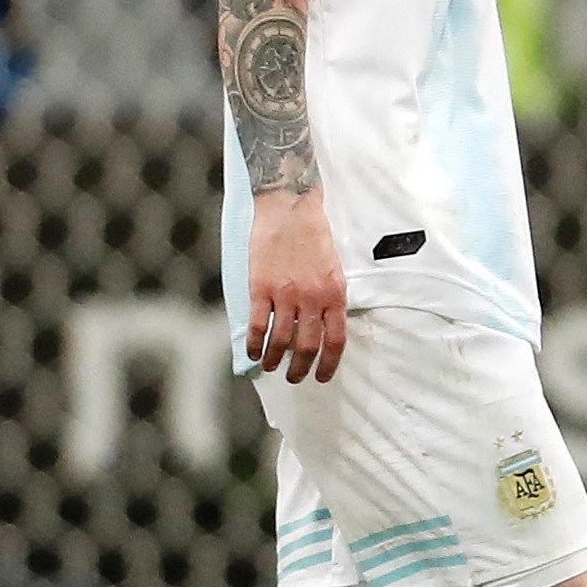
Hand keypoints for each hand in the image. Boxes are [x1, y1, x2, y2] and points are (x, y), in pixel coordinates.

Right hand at [246, 190, 348, 380]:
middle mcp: (312, 298)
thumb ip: (330, 298)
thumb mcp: (333, 268)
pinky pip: (257, 325)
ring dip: (274, 359)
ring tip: (269, 367)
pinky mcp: (261, 288)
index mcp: (335, 294)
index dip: (328, 364)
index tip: (321, 376)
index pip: (336, 341)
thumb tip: (322, 326)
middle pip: (307, 346)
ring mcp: (285, 294)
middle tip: (294, 377)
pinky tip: (251, 351)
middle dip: (300, 369)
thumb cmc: (313, 235)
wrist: (289, 209)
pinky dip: (253, 343)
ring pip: (280, 340)